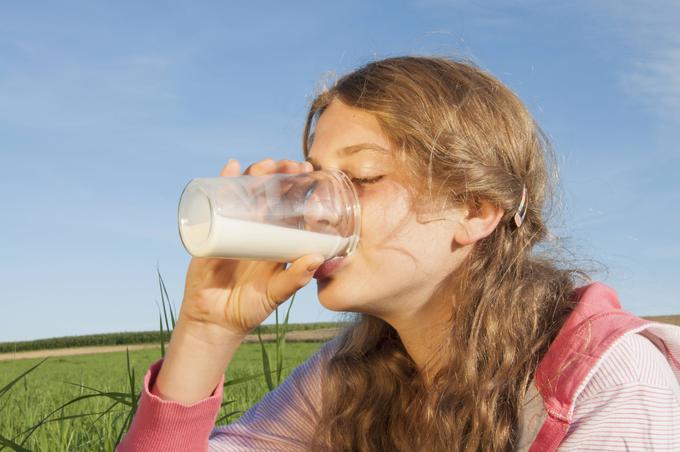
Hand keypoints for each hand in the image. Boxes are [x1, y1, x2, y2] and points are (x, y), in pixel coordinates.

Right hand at [178, 158, 323, 343]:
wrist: (214, 322)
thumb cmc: (250, 308)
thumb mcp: (277, 293)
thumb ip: (295, 279)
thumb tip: (317, 258)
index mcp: (274, 240)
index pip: (288, 206)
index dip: (297, 187)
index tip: (308, 172)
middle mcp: (255, 230)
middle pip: (267, 193)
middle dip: (278, 175)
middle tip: (290, 165)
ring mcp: (232, 228)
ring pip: (243, 193)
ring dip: (254, 174)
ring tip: (265, 165)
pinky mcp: (211, 231)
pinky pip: (216, 202)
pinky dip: (222, 182)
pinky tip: (231, 167)